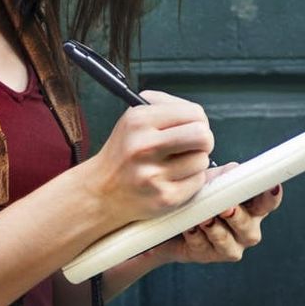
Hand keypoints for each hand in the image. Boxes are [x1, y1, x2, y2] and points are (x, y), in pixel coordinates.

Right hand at [86, 90, 214, 223]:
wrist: (101, 191)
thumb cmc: (124, 152)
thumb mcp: (133, 119)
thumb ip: (166, 108)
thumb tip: (200, 116)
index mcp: (139, 121)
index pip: (194, 113)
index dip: (199, 121)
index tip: (193, 127)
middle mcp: (144, 146)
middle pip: (203, 136)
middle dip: (203, 141)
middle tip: (192, 146)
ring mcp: (154, 175)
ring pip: (202, 161)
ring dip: (195, 162)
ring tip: (176, 164)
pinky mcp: (164, 198)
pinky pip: (198, 182)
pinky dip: (191, 180)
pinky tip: (173, 179)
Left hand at [152, 162, 283, 263]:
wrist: (169, 217)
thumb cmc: (198, 194)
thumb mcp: (212, 178)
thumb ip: (227, 174)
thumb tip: (235, 171)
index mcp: (252, 208)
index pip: (268, 202)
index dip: (271, 196)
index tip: (271, 187)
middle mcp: (245, 229)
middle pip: (249, 227)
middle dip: (237, 217)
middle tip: (226, 208)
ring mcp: (229, 246)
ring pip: (227, 242)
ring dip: (214, 229)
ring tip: (203, 218)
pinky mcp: (207, 256)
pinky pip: (202, 247)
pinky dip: (194, 236)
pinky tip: (188, 227)